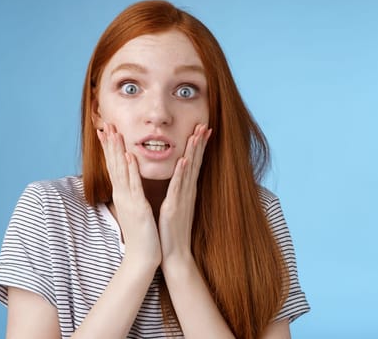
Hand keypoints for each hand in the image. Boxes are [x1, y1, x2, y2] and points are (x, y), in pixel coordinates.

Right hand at [97, 123, 161, 266]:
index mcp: (124, 194)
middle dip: (110, 144)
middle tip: (105, 124)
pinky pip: (134, 186)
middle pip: (114, 164)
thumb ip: (131, 196)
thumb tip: (128, 185)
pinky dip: (131, 171)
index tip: (107, 130)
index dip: (111, 148)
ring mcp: (129, 200)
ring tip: (114, 133)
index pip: (115, 166)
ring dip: (118, 151)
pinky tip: (130, 157)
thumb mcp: (135, 209)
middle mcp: (123, 195)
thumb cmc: (141, 234)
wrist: (143, 256)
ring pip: (122, 171)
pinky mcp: (139, 208)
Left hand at [157, 123, 211, 262]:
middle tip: (204, 124)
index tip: (202, 129)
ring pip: (189, 170)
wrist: (174, 254)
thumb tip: (180, 181)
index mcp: (186, 191)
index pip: (194, 163)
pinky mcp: (174, 207)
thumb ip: (179, 193)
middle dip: (199, 143)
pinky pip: (178, 187)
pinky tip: (184, 160)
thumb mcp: (177, 207)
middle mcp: (188, 192)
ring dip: (193, 151)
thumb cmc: (173, 232)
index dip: (199, 146)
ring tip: (197, 134)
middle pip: (195, 162)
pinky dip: (181, 173)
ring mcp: (182, 199)